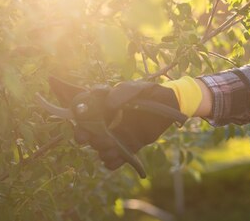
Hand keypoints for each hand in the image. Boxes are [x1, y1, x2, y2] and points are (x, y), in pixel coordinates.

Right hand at [75, 77, 198, 170]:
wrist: (171, 106)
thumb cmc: (152, 93)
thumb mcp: (138, 88)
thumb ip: (123, 92)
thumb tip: (108, 105)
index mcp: (105, 107)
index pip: (82, 115)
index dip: (78, 122)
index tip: (82, 125)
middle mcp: (107, 123)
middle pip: (86, 135)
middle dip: (87, 138)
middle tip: (95, 137)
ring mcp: (117, 137)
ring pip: (99, 150)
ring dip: (104, 150)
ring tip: (115, 145)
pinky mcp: (127, 149)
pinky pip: (112, 162)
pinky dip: (113, 162)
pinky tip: (122, 155)